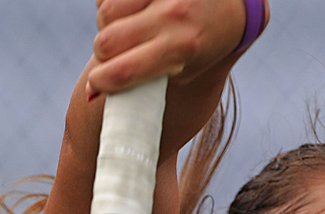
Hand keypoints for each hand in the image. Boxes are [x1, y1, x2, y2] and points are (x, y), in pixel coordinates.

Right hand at [86, 0, 252, 96]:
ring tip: (129, 25)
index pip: (121, 72)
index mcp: (180, 48)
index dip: (99, 83)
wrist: (234, 4)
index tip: (97, 85)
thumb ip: (138, 83)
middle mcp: (174, 15)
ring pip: (106, 12)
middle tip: (120, 52)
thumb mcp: (180, 72)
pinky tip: (132, 7)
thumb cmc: (202, 45)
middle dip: (104, 52)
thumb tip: (90, 93)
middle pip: (106, 42)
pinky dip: (113, 2)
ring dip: (109, 22)